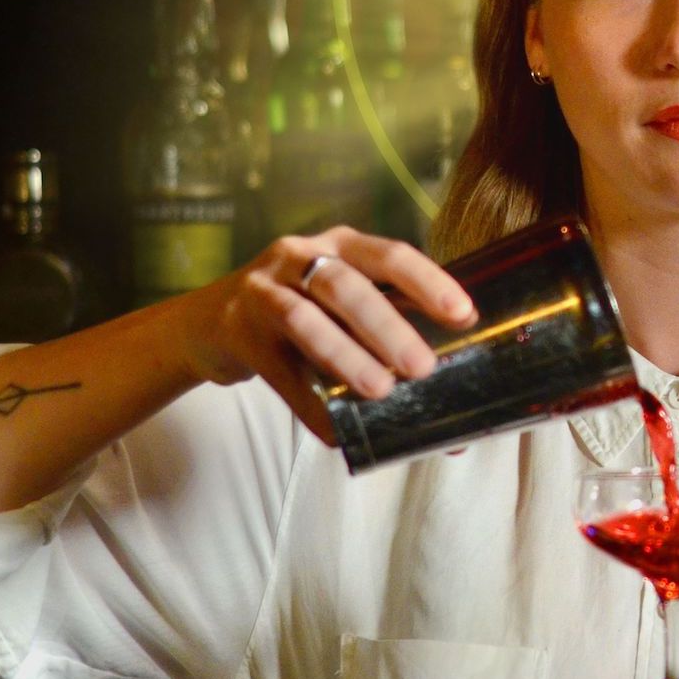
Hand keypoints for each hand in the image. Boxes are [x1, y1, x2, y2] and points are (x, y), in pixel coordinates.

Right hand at [171, 227, 476, 443]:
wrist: (213, 321)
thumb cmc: (302, 313)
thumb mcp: (340, 304)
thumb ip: (388, 336)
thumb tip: (451, 405)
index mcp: (341, 246)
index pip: (390, 255)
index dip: (429, 283)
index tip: (464, 315)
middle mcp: (300, 258)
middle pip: (346, 286)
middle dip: (387, 326)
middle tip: (423, 367)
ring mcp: (263, 291)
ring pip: (305, 320)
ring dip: (346, 356)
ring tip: (380, 390)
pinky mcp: (237, 332)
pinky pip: (278, 373)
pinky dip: (309, 405)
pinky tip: (336, 433)